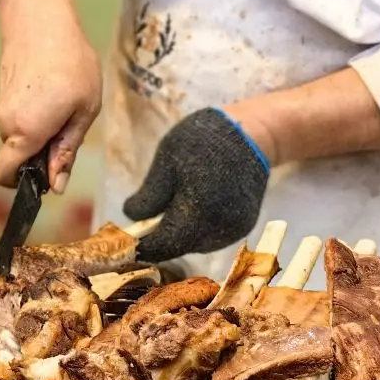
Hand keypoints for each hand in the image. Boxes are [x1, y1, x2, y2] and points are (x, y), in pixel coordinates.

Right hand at [0, 16, 101, 193]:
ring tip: (64, 106)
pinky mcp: (3, 96)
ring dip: (40, 134)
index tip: (47, 176)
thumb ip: (66, 151)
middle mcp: (6, 124)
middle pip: (18, 158)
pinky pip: (19, 121)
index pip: (4, 175)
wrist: (42, 21)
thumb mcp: (83, 112)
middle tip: (69, 129)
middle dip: (40, 155)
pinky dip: (35, 119)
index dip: (23, 185)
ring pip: (20, 138)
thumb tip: (56, 186)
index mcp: (26, 132)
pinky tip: (53, 95)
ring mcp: (1, 109)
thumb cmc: (72, 65)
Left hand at [123, 108, 271, 262]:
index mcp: (198, 212)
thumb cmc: (203, 140)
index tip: (127, 244)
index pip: (164, 244)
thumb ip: (150, 194)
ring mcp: (235, 229)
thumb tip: (130, 216)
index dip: (144, 247)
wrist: (252, 132)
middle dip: (162, 240)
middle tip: (144, 227)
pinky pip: (214, 237)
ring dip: (181, 235)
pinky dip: (198, 230)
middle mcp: (220, 228)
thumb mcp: (167, 160)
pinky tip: (192, 211)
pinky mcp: (244, 226)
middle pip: (181, 247)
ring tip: (168, 214)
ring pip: (197, 244)